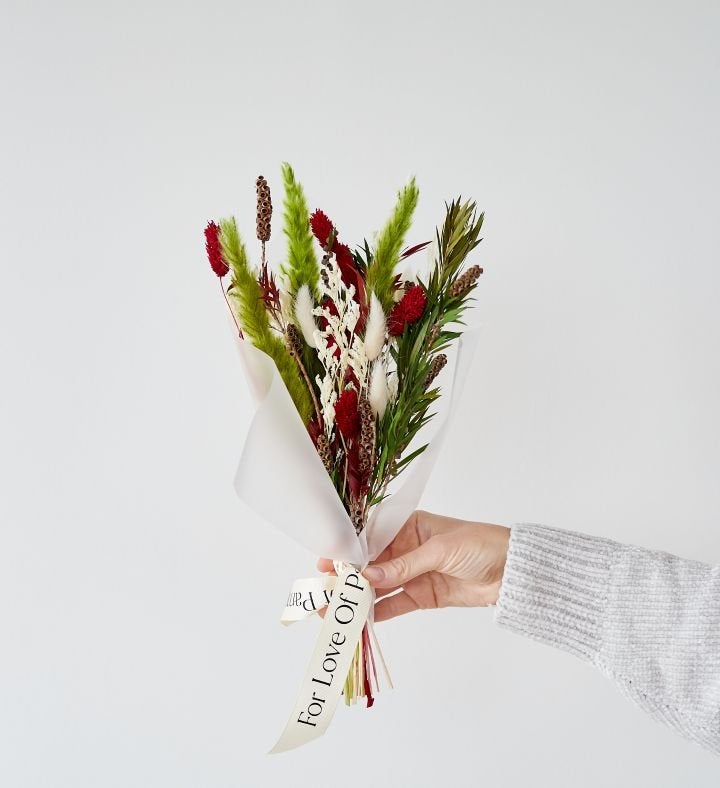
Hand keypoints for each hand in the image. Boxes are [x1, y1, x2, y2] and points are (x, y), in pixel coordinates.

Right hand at [317, 510, 509, 621]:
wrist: (513, 571)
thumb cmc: (480, 545)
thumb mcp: (440, 549)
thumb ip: (404, 565)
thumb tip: (369, 577)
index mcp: (408, 526)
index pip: (371, 537)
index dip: (348, 549)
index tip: (328, 561)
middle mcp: (406, 548)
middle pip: (370, 563)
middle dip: (347, 576)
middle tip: (323, 589)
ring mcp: (413, 573)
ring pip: (379, 586)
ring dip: (358, 598)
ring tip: (334, 610)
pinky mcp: (422, 596)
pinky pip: (395, 604)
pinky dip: (378, 613)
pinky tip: (359, 620)